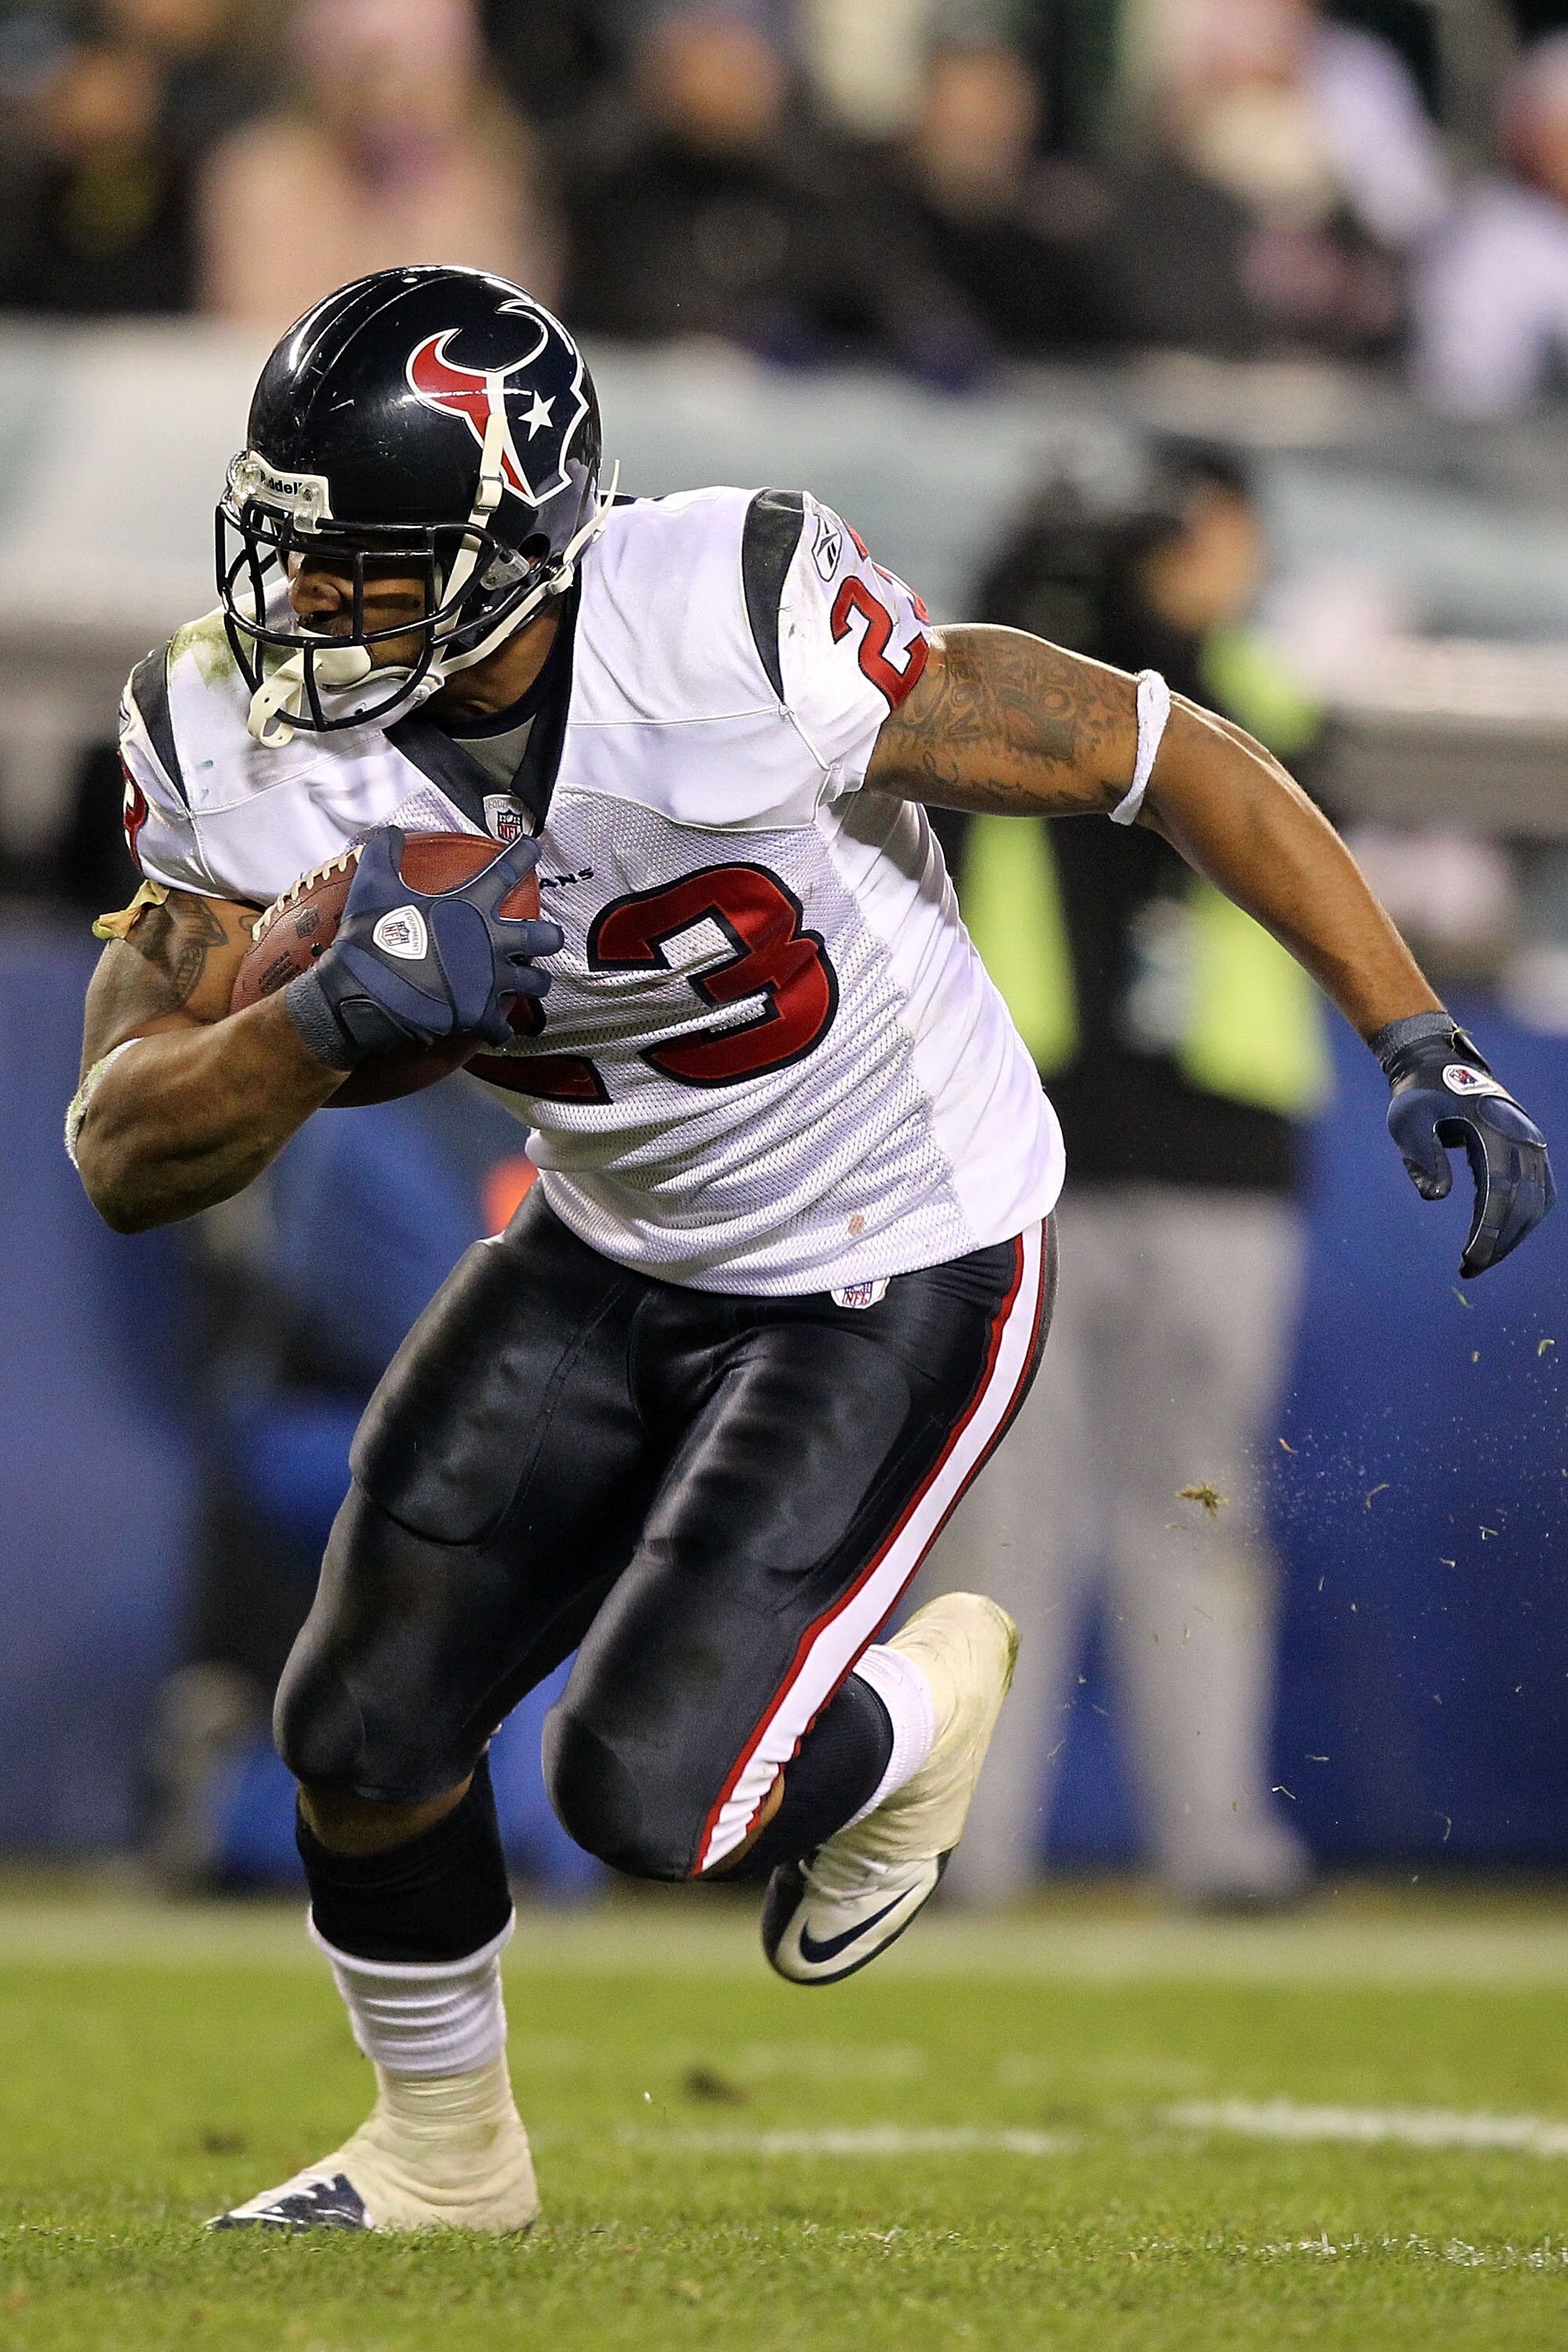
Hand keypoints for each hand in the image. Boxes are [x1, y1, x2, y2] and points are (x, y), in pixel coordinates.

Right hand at [285, 826, 562, 1069]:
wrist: (363, 993)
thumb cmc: (372, 938)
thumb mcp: (374, 887)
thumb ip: (385, 855)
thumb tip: (390, 832)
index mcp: (471, 906)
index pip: (507, 870)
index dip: (524, 854)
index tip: (533, 847)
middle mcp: (492, 943)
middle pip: (546, 937)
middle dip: (550, 937)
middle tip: (543, 937)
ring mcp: (490, 981)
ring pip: (537, 983)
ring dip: (533, 982)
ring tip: (527, 982)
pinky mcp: (480, 1015)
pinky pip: (504, 1027)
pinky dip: (500, 1029)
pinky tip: (495, 1028)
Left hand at [1378, 1018, 1554, 1276]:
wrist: (1438, 1062)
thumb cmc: (1419, 1094)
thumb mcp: (1409, 1122)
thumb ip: (1423, 1158)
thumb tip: (1436, 1198)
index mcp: (1494, 1132)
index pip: (1498, 1195)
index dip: (1487, 1233)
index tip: (1469, 1263)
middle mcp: (1521, 1138)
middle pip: (1523, 1205)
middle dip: (1500, 1243)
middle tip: (1471, 1269)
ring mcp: (1530, 1141)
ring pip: (1537, 1201)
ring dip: (1514, 1234)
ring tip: (1484, 1259)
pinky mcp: (1530, 1146)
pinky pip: (1540, 1190)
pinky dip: (1527, 1217)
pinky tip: (1504, 1237)